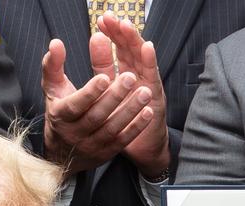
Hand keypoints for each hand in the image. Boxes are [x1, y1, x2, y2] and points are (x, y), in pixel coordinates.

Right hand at [41, 36, 153, 174]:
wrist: (61, 155)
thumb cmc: (59, 113)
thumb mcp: (51, 90)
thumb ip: (53, 66)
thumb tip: (56, 42)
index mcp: (61, 116)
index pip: (75, 105)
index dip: (90, 93)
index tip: (105, 77)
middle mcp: (75, 134)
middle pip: (96, 116)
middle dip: (114, 97)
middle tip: (130, 77)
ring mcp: (91, 146)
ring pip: (112, 129)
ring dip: (130, 111)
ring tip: (145, 92)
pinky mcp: (105, 153)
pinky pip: (122, 141)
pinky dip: (136, 128)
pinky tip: (148, 112)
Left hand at [97, 12, 169, 177]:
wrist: (142, 149)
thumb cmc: (124, 122)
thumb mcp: (109, 95)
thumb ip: (102, 69)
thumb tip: (88, 42)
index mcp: (127, 73)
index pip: (120, 48)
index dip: (112, 34)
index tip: (102, 20)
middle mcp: (140, 77)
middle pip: (132, 49)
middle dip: (122, 32)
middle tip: (112, 17)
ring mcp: (149, 86)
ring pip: (142, 59)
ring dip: (135, 41)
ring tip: (126, 26)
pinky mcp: (157, 98)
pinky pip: (153, 78)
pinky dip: (150, 61)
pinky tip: (146, 48)